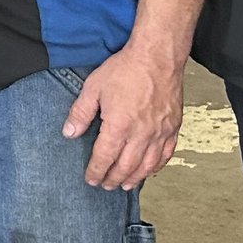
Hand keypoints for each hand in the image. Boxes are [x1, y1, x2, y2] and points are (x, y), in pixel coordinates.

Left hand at [62, 41, 183, 189]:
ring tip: (125, 185)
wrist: (157, 56)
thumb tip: (69, 132)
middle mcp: (141, 134)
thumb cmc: (126, 69)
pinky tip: (150, 170)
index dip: (96, 171)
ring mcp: (160, 132)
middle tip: (106, 186)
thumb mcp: (93, 88)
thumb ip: (80, 113)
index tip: (91, 179)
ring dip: (135, 178)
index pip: (105, 157)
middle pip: (126, 166)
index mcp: (119, 126)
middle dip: (113, 179)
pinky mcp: (173, 126)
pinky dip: (157, 166)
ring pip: (147, 165)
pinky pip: (166, 153)